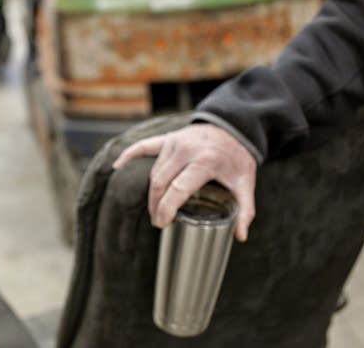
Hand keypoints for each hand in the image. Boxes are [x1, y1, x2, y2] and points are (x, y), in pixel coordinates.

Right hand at [113, 123, 256, 241]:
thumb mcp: (246, 183)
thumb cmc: (237, 157)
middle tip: (159, 222)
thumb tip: (239, 236)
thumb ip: (245, 211)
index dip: (166, 209)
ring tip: (155, 209)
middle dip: (156, 205)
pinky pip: (143, 147)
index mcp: (205, 161)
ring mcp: (174, 142)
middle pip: (161, 183)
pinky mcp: (167, 138)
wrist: (234, 126)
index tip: (163, 223)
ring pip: (154, 172)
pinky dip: (129, 156)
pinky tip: (117, 166)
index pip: (178, 189)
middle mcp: (186, 150)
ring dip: (152, 192)